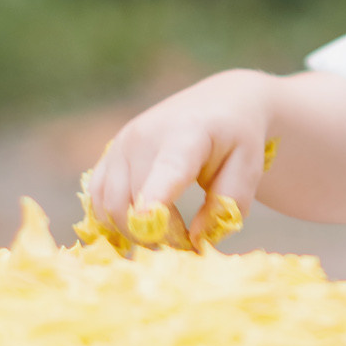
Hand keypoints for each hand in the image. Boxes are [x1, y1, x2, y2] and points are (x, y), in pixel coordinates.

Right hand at [84, 70, 276, 245]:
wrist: (220, 102)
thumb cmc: (237, 139)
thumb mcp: (248, 167)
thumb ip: (228, 203)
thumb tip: (195, 239)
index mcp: (187, 134)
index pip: (167, 170)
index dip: (154, 198)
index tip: (148, 222)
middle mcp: (144, 136)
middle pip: (133, 202)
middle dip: (157, 236)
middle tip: (185, 243)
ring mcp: (121, 143)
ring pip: (108, 206)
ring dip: (133, 232)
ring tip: (167, 233)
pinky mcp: (109, 154)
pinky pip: (97, 199)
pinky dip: (113, 221)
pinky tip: (141, 226)